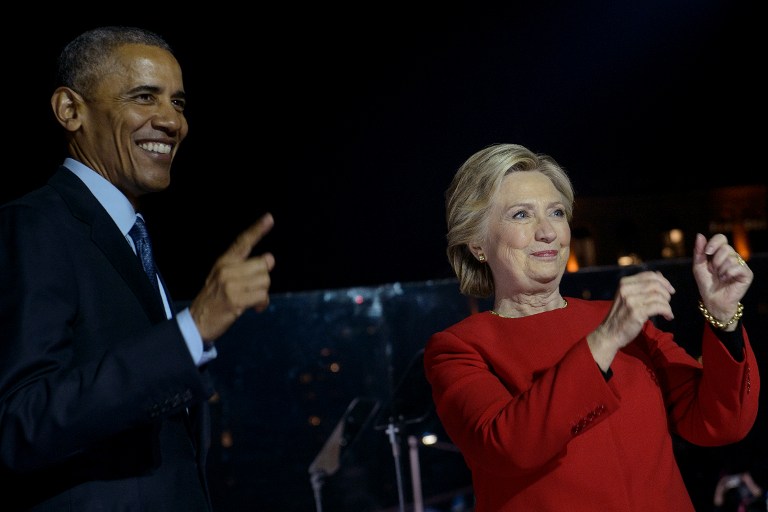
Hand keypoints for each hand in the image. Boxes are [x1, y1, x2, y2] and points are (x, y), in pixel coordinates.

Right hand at [190, 212, 275, 342]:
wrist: (197, 323)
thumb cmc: (214, 301)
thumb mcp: (223, 279)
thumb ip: (246, 269)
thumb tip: (270, 258)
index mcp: (223, 262)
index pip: (242, 242)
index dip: (257, 230)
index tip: (269, 218)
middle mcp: (226, 270)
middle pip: (263, 265)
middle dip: (263, 280)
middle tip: (254, 291)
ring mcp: (230, 284)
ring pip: (265, 281)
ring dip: (263, 294)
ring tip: (251, 301)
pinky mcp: (234, 300)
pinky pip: (262, 296)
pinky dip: (262, 304)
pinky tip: (255, 308)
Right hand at [588, 270, 674, 369]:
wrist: (609, 333)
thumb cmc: (621, 315)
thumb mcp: (627, 296)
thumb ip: (642, 285)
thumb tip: (659, 274)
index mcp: (624, 283)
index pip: (649, 275)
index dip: (663, 281)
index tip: (670, 290)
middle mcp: (626, 290)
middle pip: (655, 285)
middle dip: (666, 293)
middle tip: (667, 302)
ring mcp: (630, 301)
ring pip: (658, 296)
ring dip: (667, 304)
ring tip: (667, 312)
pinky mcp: (636, 313)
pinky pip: (659, 307)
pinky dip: (667, 311)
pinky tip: (668, 316)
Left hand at [692, 233, 752, 329]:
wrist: (712, 300)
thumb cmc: (706, 283)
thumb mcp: (698, 266)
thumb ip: (699, 251)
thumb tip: (700, 235)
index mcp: (721, 253)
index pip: (721, 238)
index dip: (714, 242)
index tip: (707, 252)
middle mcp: (733, 257)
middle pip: (726, 248)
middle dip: (715, 260)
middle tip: (713, 270)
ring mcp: (741, 265)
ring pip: (731, 258)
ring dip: (720, 269)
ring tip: (720, 277)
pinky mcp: (747, 274)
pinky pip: (737, 267)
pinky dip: (728, 273)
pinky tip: (726, 279)